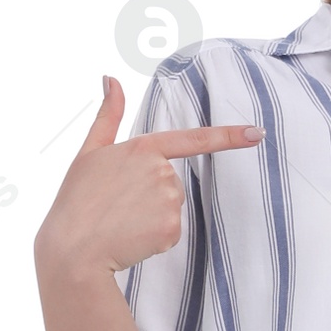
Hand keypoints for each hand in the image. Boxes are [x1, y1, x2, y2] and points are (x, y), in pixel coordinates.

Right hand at [34, 76, 263, 277]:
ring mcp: (169, 200)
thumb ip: (107, 116)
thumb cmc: (76, 201)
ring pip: (170, 207)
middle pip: (170, 182)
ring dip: (150, 216)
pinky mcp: (171, 228)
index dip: (229, 136)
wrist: (73, 251)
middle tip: (116, 206)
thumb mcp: (89, 152)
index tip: (258, 133)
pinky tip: (130, 238)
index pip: (194, 139)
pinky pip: (169, 232)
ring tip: (121, 222)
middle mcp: (162, 171)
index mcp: (143, 148)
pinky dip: (153, 238)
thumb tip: (110, 79)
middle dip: (149, 195)